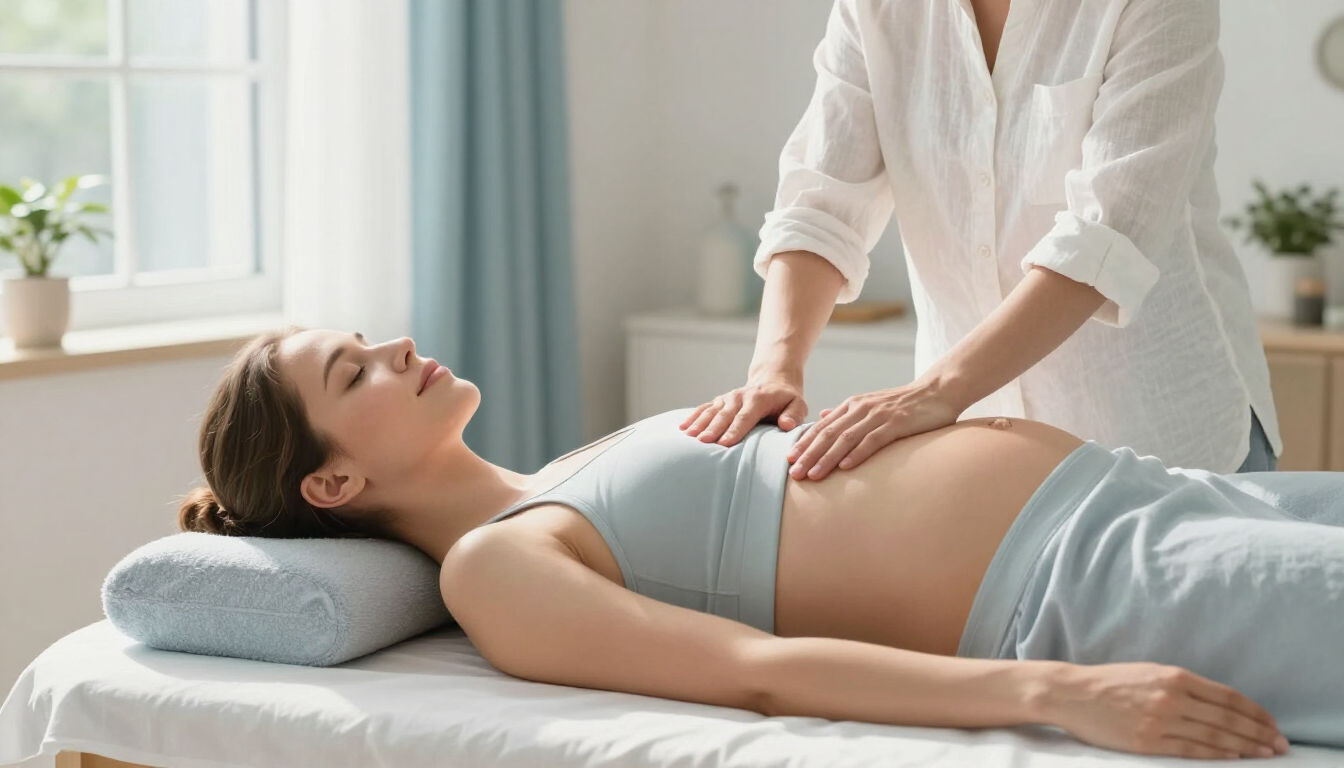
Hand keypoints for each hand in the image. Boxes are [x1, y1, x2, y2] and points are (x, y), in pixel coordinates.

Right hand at [680, 375, 808, 446]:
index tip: (725, 443)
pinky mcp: (720, 401)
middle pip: (725, 415)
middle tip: (703, 442)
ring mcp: (728, 398)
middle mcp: (740, 396)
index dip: (735, 430)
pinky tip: (682, 427)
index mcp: (759, 398)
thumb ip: (794, 414)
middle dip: (713, 428)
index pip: (745, 417)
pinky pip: (704, 408)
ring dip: (699, 423)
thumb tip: (785, 425)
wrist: (773, 380)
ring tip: (689, 435)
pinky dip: (693, 417)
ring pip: (712, 411)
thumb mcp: (798, 404)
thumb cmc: (787, 399)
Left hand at [786, 383, 960, 480]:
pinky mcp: (896, 423)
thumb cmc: (903, 404)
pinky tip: (845, 467)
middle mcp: (861, 409)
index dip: (805, 443)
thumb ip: (846, 413)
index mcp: (853, 405)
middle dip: (809, 454)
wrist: (937, 391)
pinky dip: (857, 453)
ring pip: (846, 438)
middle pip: (829, 434)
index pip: (823, 426)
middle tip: (794, 473)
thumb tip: (821, 417)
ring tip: (813, 475)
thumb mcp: (870, 405)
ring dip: (827, 458)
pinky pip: (873, 440)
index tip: (788, 459)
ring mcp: (878, 415)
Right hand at [1046, 662, 1287, 759]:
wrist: (1072, 693)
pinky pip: (1191, 749)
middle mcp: (1171, 697)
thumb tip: (1217, 704)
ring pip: (1214, 735)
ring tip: (1265, 753)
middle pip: (1227, 717)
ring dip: (1244, 745)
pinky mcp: (1147, 741)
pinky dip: (1216, 754)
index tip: (1272, 723)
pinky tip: (1233, 757)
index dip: (1254, 711)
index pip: (1227, 696)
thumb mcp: (1149, 672)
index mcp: (1174, 676)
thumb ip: (1182, 685)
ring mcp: (1160, 720)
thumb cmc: (1110, 682)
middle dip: (1258, 731)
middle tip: (1280, 744)